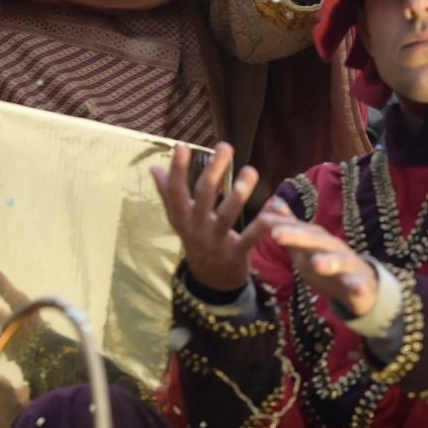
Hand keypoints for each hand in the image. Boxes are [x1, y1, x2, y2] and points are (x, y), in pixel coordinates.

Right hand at [151, 142, 287, 293]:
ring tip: (250, 170)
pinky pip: (250, 237)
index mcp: (181, 217)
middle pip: (203, 197)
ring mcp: (215, 242)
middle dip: (214, 171)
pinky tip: (274, 205)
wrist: (210, 281)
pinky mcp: (235, 254)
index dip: (177, 170)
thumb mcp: (179, 219)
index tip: (182, 146)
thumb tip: (154, 167)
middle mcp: (195, 228)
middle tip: (226, 147)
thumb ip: (168, 193)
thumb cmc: (196, 239)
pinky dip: (262, 223)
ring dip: (238, 193)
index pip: (175, 191)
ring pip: (226, 215)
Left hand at [268, 209, 378, 318]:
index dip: (280, 224)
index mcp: (316, 238)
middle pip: (315, 240)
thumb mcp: (305, 245)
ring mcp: (348, 263)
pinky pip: (360, 285)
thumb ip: (290, 226)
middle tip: (277, 235)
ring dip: (330, 262)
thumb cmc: (326, 261)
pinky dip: (359, 286)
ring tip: (318, 265)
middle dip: (297, 237)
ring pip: (339, 261)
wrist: (361, 283)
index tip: (261, 219)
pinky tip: (358, 289)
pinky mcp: (361, 282)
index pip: (297, 228)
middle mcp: (332, 246)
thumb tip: (273, 202)